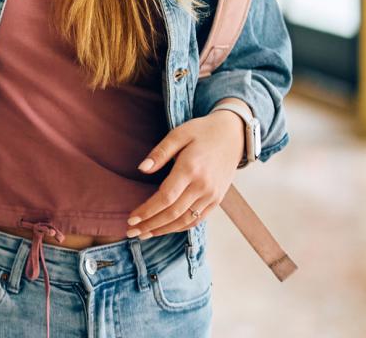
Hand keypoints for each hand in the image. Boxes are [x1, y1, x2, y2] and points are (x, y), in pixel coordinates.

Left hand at [125, 100, 247, 238]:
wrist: (234, 135)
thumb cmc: (202, 131)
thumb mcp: (178, 134)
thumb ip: (160, 153)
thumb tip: (141, 169)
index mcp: (190, 169)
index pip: (165, 197)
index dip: (147, 211)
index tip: (131, 218)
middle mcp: (203, 186)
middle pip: (173, 213)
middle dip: (150, 225)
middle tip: (131, 232)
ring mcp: (212, 195)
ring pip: (185, 220)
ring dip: (163, 230)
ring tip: (144, 234)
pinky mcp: (217, 199)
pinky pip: (198, 219)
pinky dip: (180, 227)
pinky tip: (165, 229)